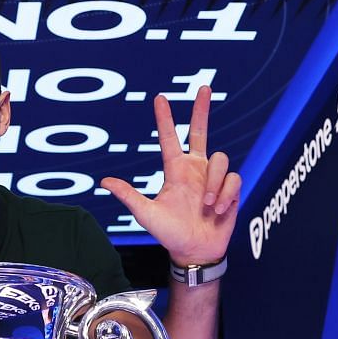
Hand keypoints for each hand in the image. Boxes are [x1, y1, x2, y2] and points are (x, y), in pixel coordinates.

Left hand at [102, 86, 239, 268]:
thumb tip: (104, 181)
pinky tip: (218, 210)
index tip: (159, 98)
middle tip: (204, 87)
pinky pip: (233, 179)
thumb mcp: (147, 215)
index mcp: (175, 170)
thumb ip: (128, 196)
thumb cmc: (170, 234)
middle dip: (202, 109)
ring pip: (220, 159)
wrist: (195, 251)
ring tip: (206, 206)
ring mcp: (213, 177)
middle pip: (200, 131)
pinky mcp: (231, 188)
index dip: (165, 118)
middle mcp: (195, 168)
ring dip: (213, 184)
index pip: (169, 138)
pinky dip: (225, 195)